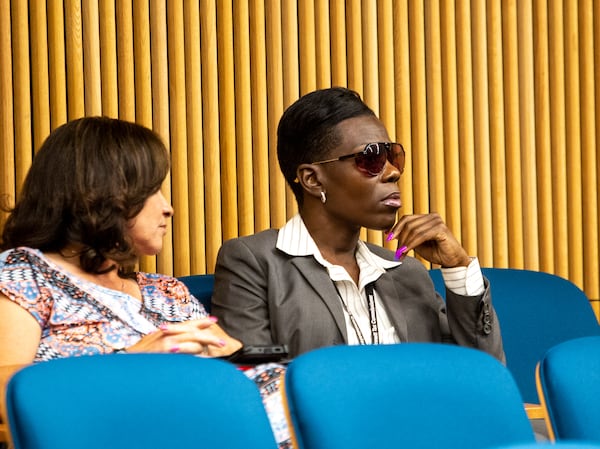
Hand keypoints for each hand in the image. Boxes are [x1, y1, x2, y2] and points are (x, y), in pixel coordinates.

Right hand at [124, 317, 242, 356]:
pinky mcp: (163, 350)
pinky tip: (202, 357)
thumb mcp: (152, 346)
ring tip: (219, 347)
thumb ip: (167, 344)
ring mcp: (165, 341)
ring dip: (206, 342)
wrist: (121, 362)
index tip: (213, 321)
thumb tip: (178, 347)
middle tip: (222, 342)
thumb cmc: (136, 358)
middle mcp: (166, 333)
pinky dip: (193, 351)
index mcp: (165, 332)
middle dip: (208, 335)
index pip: (185, 324)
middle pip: (192, 330)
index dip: (200, 322)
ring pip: (191, 338)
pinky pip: (183, 350)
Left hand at [386, 213, 470, 267]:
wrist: (453, 261)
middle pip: (408, 224)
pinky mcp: (441, 229)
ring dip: (405, 243)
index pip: (407, 219)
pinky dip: (412, 243)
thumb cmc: (437, 252)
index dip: (396, 228)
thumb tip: (390, 234)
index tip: (388, 237)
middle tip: (397, 250)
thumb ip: (407, 237)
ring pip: (413, 230)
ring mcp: (437, 221)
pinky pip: (421, 235)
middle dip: (400, 238)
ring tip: (401, 253)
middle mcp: (432, 217)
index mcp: (426, 218)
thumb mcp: (417, 244)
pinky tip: (406, 250)